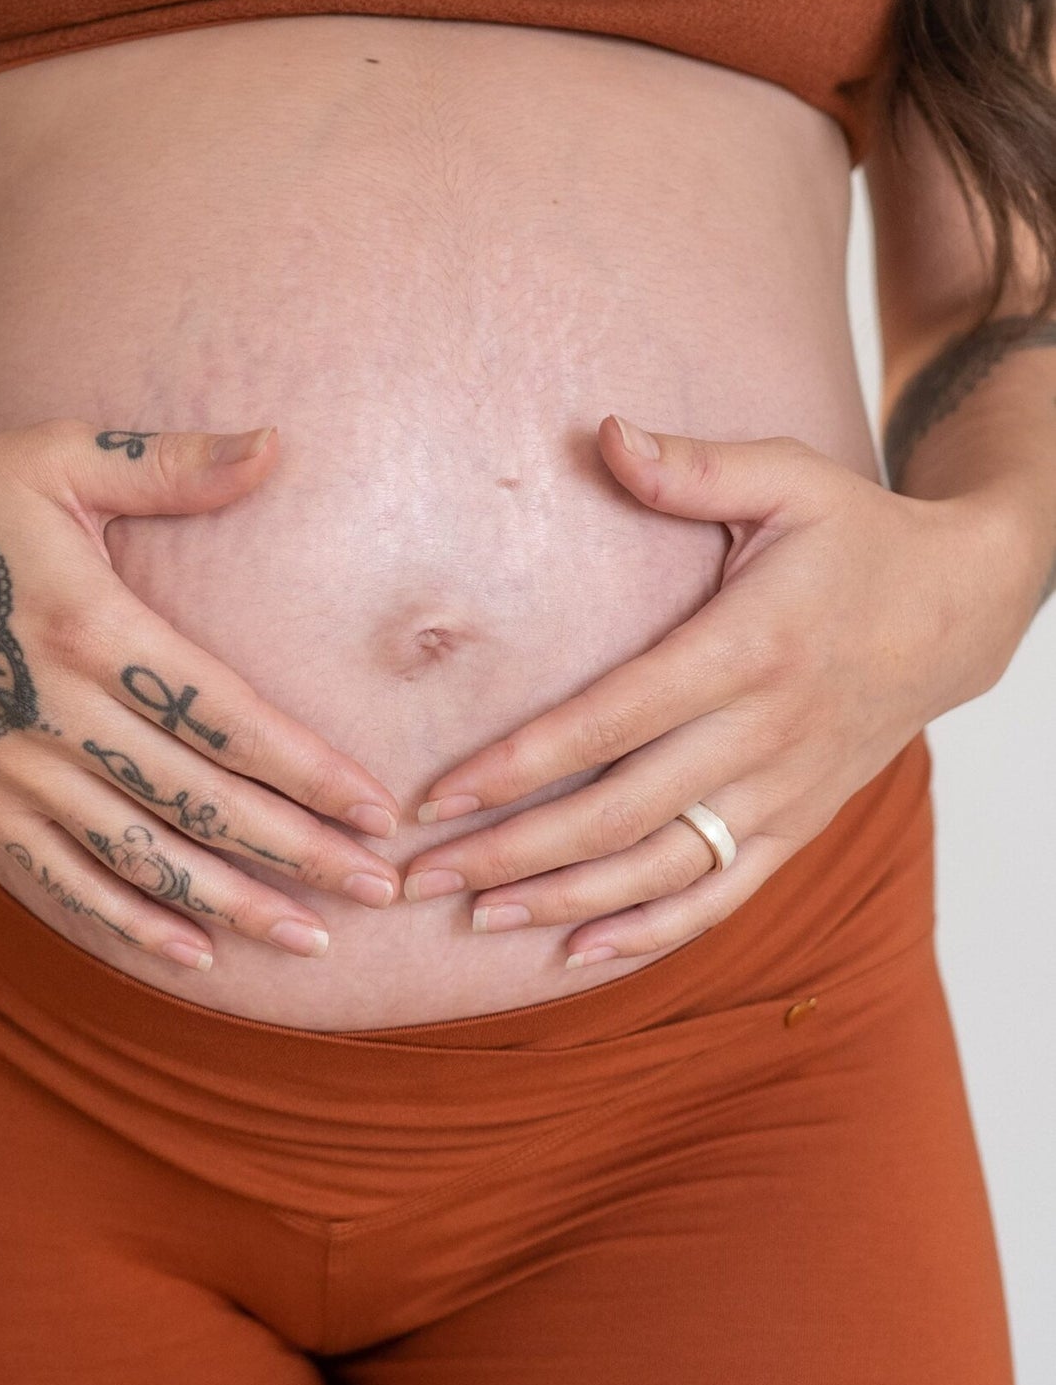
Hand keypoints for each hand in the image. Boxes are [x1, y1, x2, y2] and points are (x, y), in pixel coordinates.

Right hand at [0, 419, 402, 972]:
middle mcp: (53, 713)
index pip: (224, 716)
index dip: (306, 770)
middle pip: (198, 801)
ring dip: (229, 904)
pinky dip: (128, 922)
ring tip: (310, 938)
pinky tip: (194, 955)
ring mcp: (10, 770)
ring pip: (138, 857)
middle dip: (297, 851)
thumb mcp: (61, 459)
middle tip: (377, 887)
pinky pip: (59, 882)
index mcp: (88, 627)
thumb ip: (172, 464)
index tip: (376, 809)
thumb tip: (277, 445)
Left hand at [402, 413, 1021, 967]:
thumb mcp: (788, 477)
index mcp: (748, 648)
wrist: (961, 610)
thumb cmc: (856, 535)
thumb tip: (604, 433)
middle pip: (623, 813)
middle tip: (422, 874)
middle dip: (515, 850)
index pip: (616, 719)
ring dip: (566, 901)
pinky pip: (722, 894)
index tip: (441, 793)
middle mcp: (766, 734)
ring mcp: (786, 792)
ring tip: (478, 916)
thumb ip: (693, 465)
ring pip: (664, 868)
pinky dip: (651, 930)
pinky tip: (578, 951)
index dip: (524, 763)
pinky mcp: (800, 824)